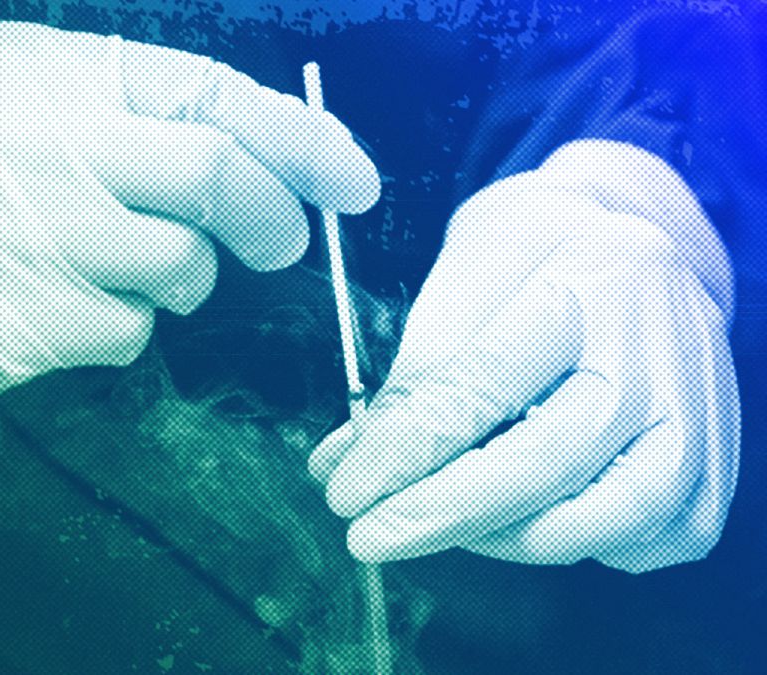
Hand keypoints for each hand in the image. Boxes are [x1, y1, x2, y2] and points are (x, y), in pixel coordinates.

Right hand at [0, 21, 377, 414]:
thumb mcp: (15, 116)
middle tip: (280, 246)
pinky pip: (126, 331)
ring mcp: (12, 229)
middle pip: (210, 173)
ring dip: (180, 279)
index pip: (201, 90)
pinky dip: (121, 330)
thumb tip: (264, 159)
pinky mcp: (7, 317)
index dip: (296, 138)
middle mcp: (23, 137)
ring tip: (126, 273)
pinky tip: (64, 315)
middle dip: (272, 218)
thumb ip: (123, 121)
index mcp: (32, 70)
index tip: (351, 179)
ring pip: (178, 261)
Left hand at [309, 140, 739, 573]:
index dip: (406, 453)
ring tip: (447, 519)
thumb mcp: (463, 278)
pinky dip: (582, 543)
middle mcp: (662, 346)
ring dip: (513, 537)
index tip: (345, 494)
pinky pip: (654, 538)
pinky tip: (526, 516)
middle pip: (553, 460)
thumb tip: (342, 467)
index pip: (485, 386)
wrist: (633, 238)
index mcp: (592, 275)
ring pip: (617, 516)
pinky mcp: (717, 459)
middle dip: (446, 513)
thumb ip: (413, 377)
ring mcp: (702, 408)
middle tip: (369, 536)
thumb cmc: (533, 254)